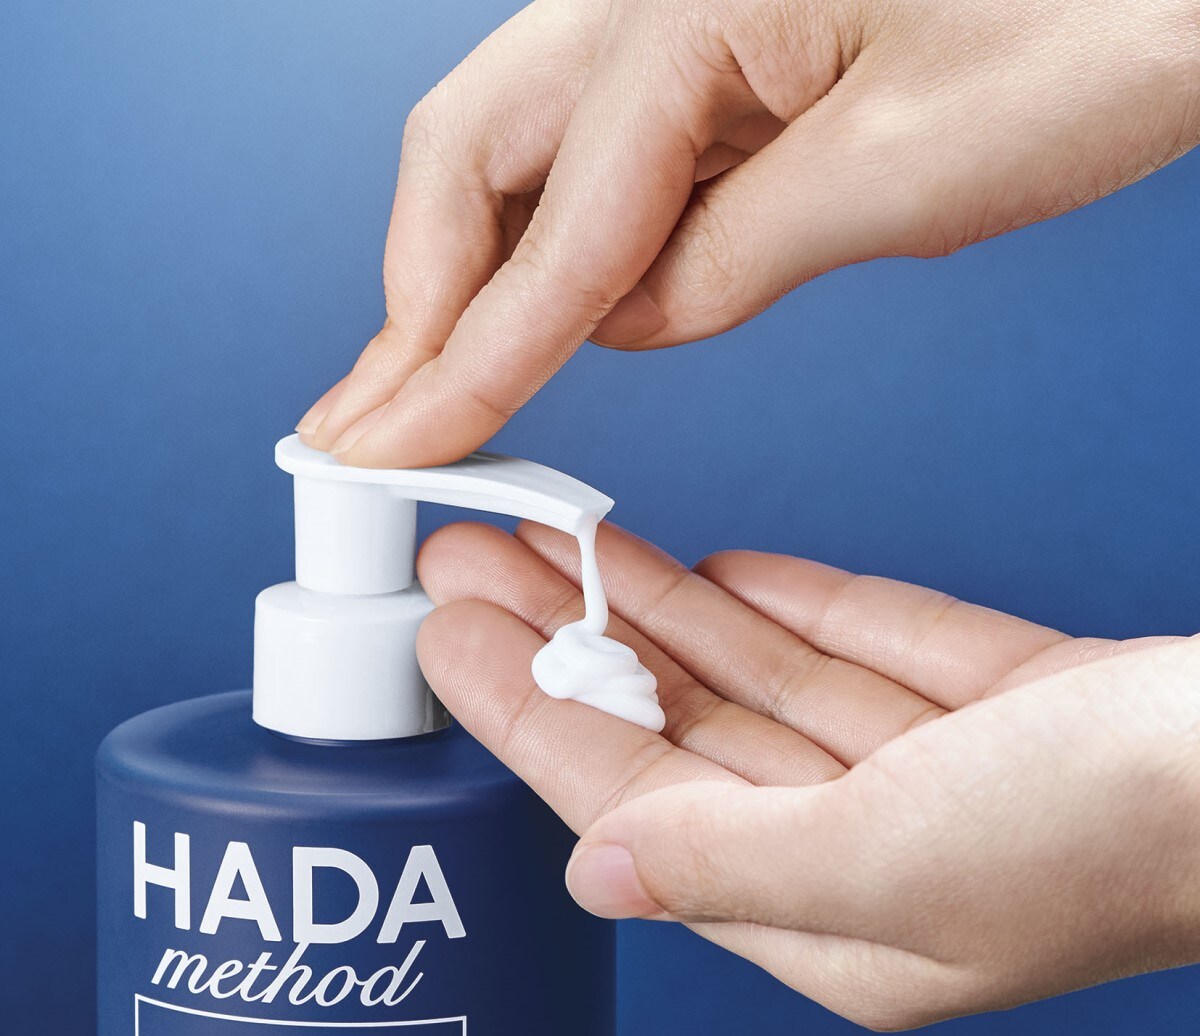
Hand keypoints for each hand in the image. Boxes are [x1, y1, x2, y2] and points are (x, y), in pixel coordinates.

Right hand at [297, 0, 1199, 466]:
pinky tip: (528, 323)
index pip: (545, 237)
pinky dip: (549, 255)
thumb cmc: (1105, 10)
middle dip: (410, 306)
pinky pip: (593, 168)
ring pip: (515, 163)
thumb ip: (727, 256)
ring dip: (463, 283)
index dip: (464, 365)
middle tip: (363, 420)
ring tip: (417, 388)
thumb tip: (625, 320)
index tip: (395, 449)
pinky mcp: (716, 62)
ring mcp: (676, 24)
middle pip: (465, 162)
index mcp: (688, 0)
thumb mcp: (902, 169)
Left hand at [415, 520, 1199, 1028]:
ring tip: (551, 543)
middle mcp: (861, 846)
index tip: (450, 636)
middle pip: (673, 729)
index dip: (530, 714)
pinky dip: (773, 604)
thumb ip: (736, 864)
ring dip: (646, 608)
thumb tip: (599, 868)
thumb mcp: (902, 857)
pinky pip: (841, 643)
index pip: (630, 798)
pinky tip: (701, 571)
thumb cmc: (1121, 828)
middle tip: (468, 564)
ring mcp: (919, 769)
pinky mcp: (974, 701)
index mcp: (830, 911)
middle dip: (564, 643)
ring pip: (745, 677)